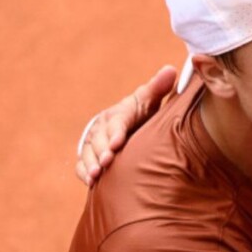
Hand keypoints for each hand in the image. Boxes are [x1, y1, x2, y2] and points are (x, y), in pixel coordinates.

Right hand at [76, 65, 177, 185]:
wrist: (125, 126)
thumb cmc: (140, 113)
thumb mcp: (148, 101)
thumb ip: (158, 88)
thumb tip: (170, 69)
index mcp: (118, 114)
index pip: (117, 122)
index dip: (116, 132)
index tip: (117, 143)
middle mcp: (101, 127)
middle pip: (99, 139)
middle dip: (102, 150)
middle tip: (107, 161)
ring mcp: (92, 142)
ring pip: (88, 152)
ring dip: (91, 163)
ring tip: (96, 174)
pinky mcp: (87, 156)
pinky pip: (81, 164)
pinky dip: (84, 172)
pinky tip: (91, 182)